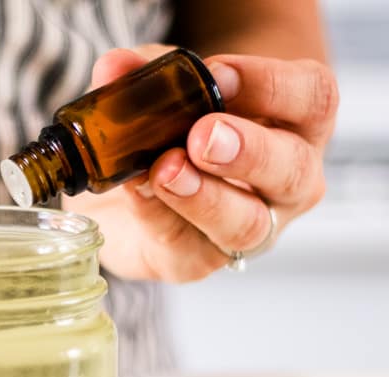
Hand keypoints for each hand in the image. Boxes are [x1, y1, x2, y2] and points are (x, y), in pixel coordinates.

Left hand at [62, 46, 338, 280]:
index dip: (269, 85)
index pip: (311, 99)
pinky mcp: (199, 260)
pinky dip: (159, 216)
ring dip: (204, 196)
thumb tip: (114, 68)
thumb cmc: (172, 130)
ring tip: (165, 171)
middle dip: (246, 151)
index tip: (217, 74)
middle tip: (202, 137)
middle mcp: (286, 181)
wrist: (135, 192)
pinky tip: (138, 193)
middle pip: (291, 169)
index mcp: (294, 123)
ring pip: (247, 223)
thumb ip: (142, 76)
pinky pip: (188, 246)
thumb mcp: (158, 90)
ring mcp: (250, 227)